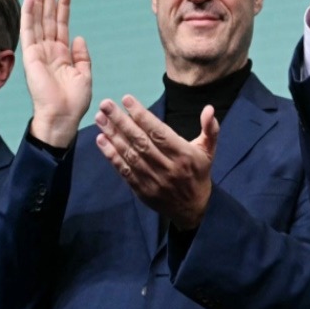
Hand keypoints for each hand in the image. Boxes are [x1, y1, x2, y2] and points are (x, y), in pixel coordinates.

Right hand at [22, 0, 91, 146]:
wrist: (62, 116)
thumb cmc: (74, 101)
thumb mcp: (85, 75)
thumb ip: (82, 55)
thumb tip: (78, 37)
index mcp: (63, 53)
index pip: (62, 23)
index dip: (64, 5)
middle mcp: (49, 49)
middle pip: (49, 17)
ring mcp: (39, 51)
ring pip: (38, 20)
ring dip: (39, 0)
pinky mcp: (31, 56)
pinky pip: (29, 30)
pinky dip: (29, 14)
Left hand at [94, 96, 219, 229]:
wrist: (193, 209)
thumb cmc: (198, 173)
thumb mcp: (209, 151)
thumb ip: (210, 129)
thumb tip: (209, 108)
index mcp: (184, 154)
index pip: (159, 132)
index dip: (142, 116)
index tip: (127, 99)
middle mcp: (167, 166)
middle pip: (140, 141)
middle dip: (121, 121)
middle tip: (106, 104)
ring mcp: (152, 179)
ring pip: (129, 154)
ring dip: (112, 135)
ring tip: (100, 118)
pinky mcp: (141, 189)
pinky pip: (124, 170)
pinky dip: (111, 155)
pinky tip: (101, 140)